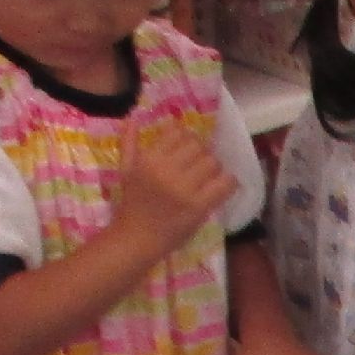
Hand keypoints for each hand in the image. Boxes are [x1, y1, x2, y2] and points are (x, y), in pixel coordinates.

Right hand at [114, 121, 236, 250]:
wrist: (137, 238)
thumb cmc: (132, 204)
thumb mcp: (125, 170)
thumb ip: (128, 142)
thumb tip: (133, 117)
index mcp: (150, 158)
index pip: (179, 133)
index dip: (187, 138)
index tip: (188, 148)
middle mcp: (167, 170)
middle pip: (198, 146)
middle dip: (202, 153)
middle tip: (200, 164)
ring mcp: (184, 189)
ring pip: (212, 162)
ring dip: (214, 167)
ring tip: (209, 176)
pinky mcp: (198, 206)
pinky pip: (223, 185)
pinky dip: (229, 182)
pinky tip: (225, 184)